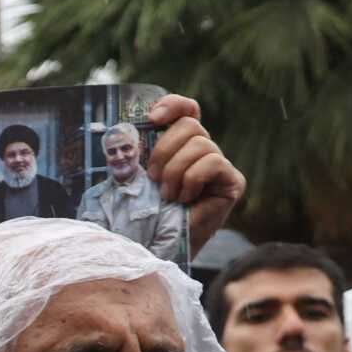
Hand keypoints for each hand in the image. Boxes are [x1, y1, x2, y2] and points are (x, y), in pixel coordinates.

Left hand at [146, 95, 246, 243]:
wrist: (161, 246)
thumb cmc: (146, 214)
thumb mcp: (135, 179)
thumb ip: (135, 155)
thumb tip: (119, 135)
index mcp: (181, 145)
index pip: (187, 110)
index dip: (174, 105)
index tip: (153, 118)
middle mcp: (204, 150)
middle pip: (190, 125)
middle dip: (164, 149)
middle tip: (153, 177)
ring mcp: (221, 165)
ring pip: (200, 144)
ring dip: (175, 171)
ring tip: (167, 195)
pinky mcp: (233, 181)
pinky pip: (212, 163)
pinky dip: (192, 179)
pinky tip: (185, 199)